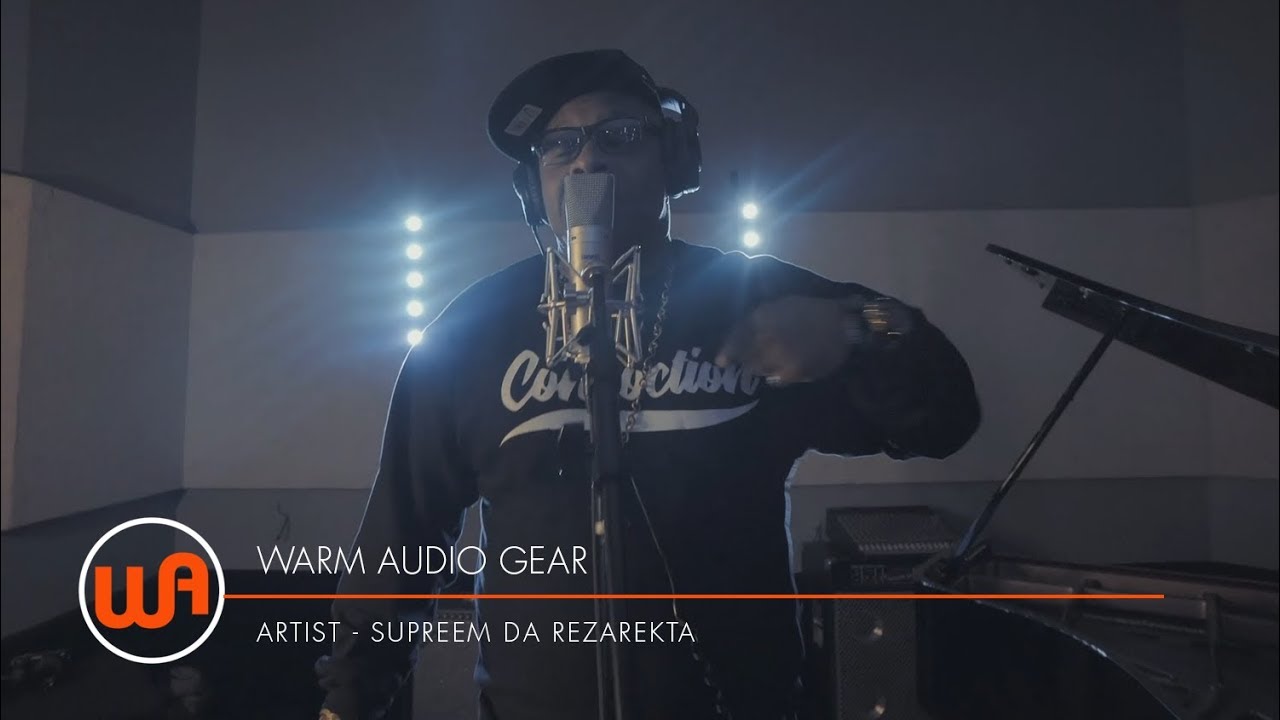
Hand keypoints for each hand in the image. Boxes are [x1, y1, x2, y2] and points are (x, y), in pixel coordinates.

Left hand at [715, 294, 914, 386]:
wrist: (844, 325)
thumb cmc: (814, 311)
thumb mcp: (784, 304)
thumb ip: (762, 318)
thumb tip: (744, 335)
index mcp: (764, 315)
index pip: (737, 335)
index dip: (728, 350)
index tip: (721, 361)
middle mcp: (766, 335)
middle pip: (744, 356)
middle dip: (742, 361)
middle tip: (742, 367)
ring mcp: (778, 355)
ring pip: (757, 369)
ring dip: (759, 369)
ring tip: (766, 368)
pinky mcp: (791, 371)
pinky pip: (775, 379)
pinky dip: (776, 377)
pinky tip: (783, 371)